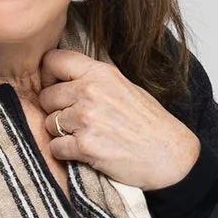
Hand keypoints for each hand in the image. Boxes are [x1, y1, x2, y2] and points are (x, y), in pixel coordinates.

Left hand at [36, 48, 202, 192]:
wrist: (171, 156)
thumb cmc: (152, 125)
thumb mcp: (128, 86)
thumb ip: (99, 75)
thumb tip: (78, 61)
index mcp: (101, 74)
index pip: (53, 61)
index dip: (49, 76)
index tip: (56, 87)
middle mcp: (91, 92)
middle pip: (46, 96)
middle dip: (55, 110)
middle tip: (75, 120)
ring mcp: (86, 119)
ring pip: (49, 123)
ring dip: (61, 133)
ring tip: (84, 136)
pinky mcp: (85, 146)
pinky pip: (55, 147)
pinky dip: (65, 153)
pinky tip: (84, 152)